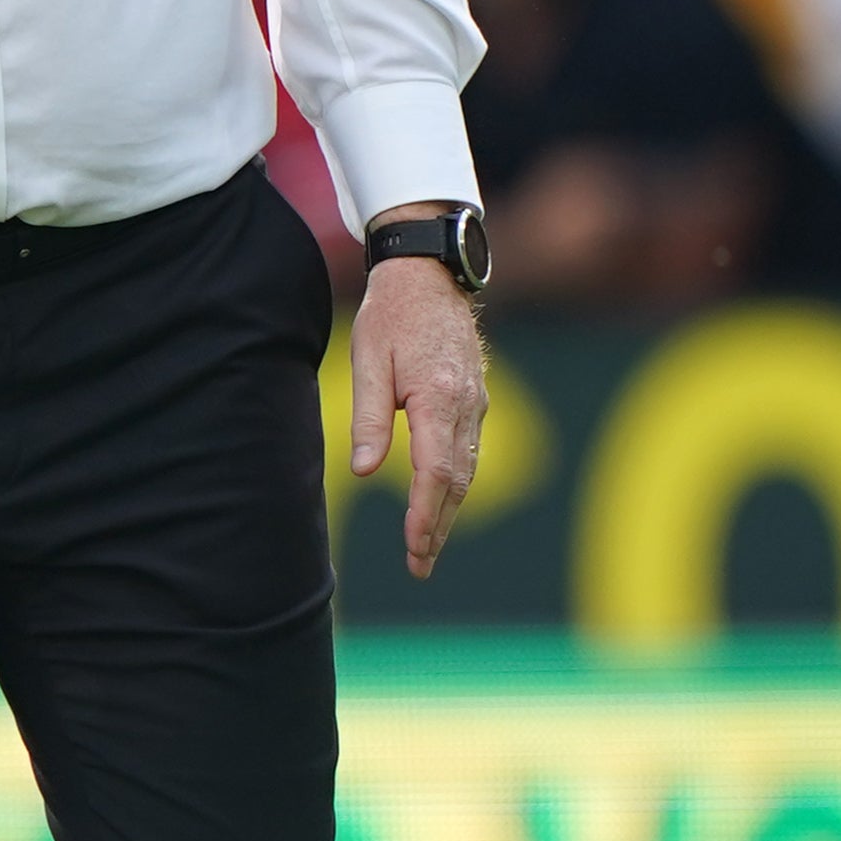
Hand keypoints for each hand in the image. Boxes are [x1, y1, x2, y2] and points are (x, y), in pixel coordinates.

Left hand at [347, 248, 485, 579]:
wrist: (429, 275)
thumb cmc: (391, 315)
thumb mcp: (368, 360)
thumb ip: (368, 416)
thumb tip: (364, 470)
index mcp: (437, 396)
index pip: (434, 471)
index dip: (424, 513)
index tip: (412, 546)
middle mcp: (466, 405)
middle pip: (456, 481)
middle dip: (438, 526)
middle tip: (418, 565)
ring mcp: (477, 403)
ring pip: (466, 470)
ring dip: (449, 511)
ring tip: (427, 547)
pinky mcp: (476, 399)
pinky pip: (468, 452)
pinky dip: (455, 485)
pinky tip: (441, 503)